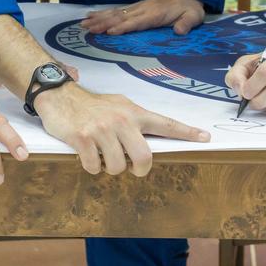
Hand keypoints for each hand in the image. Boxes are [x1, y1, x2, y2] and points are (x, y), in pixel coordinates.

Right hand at [34, 84, 209, 175]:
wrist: (60, 96)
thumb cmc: (92, 106)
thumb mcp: (119, 107)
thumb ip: (135, 122)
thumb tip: (152, 142)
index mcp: (134, 113)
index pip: (165, 124)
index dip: (186, 133)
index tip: (205, 138)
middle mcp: (121, 120)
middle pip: (144, 157)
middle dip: (139, 169)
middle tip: (131, 167)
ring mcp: (102, 129)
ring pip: (117, 167)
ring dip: (110, 168)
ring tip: (102, 155)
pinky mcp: (83, 138)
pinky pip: (94, 167)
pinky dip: (91, 167)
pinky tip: (86, 155)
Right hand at [81, 0, 204, 35]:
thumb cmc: (190, 11)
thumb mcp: (194, 17)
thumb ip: (186, 23)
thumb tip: (179, 31)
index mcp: (156, 13)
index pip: (137, 22)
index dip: (123, 27)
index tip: (109, 33)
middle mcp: (143, 9)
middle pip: (120, 17)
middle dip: (104, 23)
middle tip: (87, 29)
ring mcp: (138, 7)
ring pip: (116, 13)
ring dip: (99, 18)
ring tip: (84, 23)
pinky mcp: (135, 8)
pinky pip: (117, 11)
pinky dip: (103, 13)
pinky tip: (92, 16)